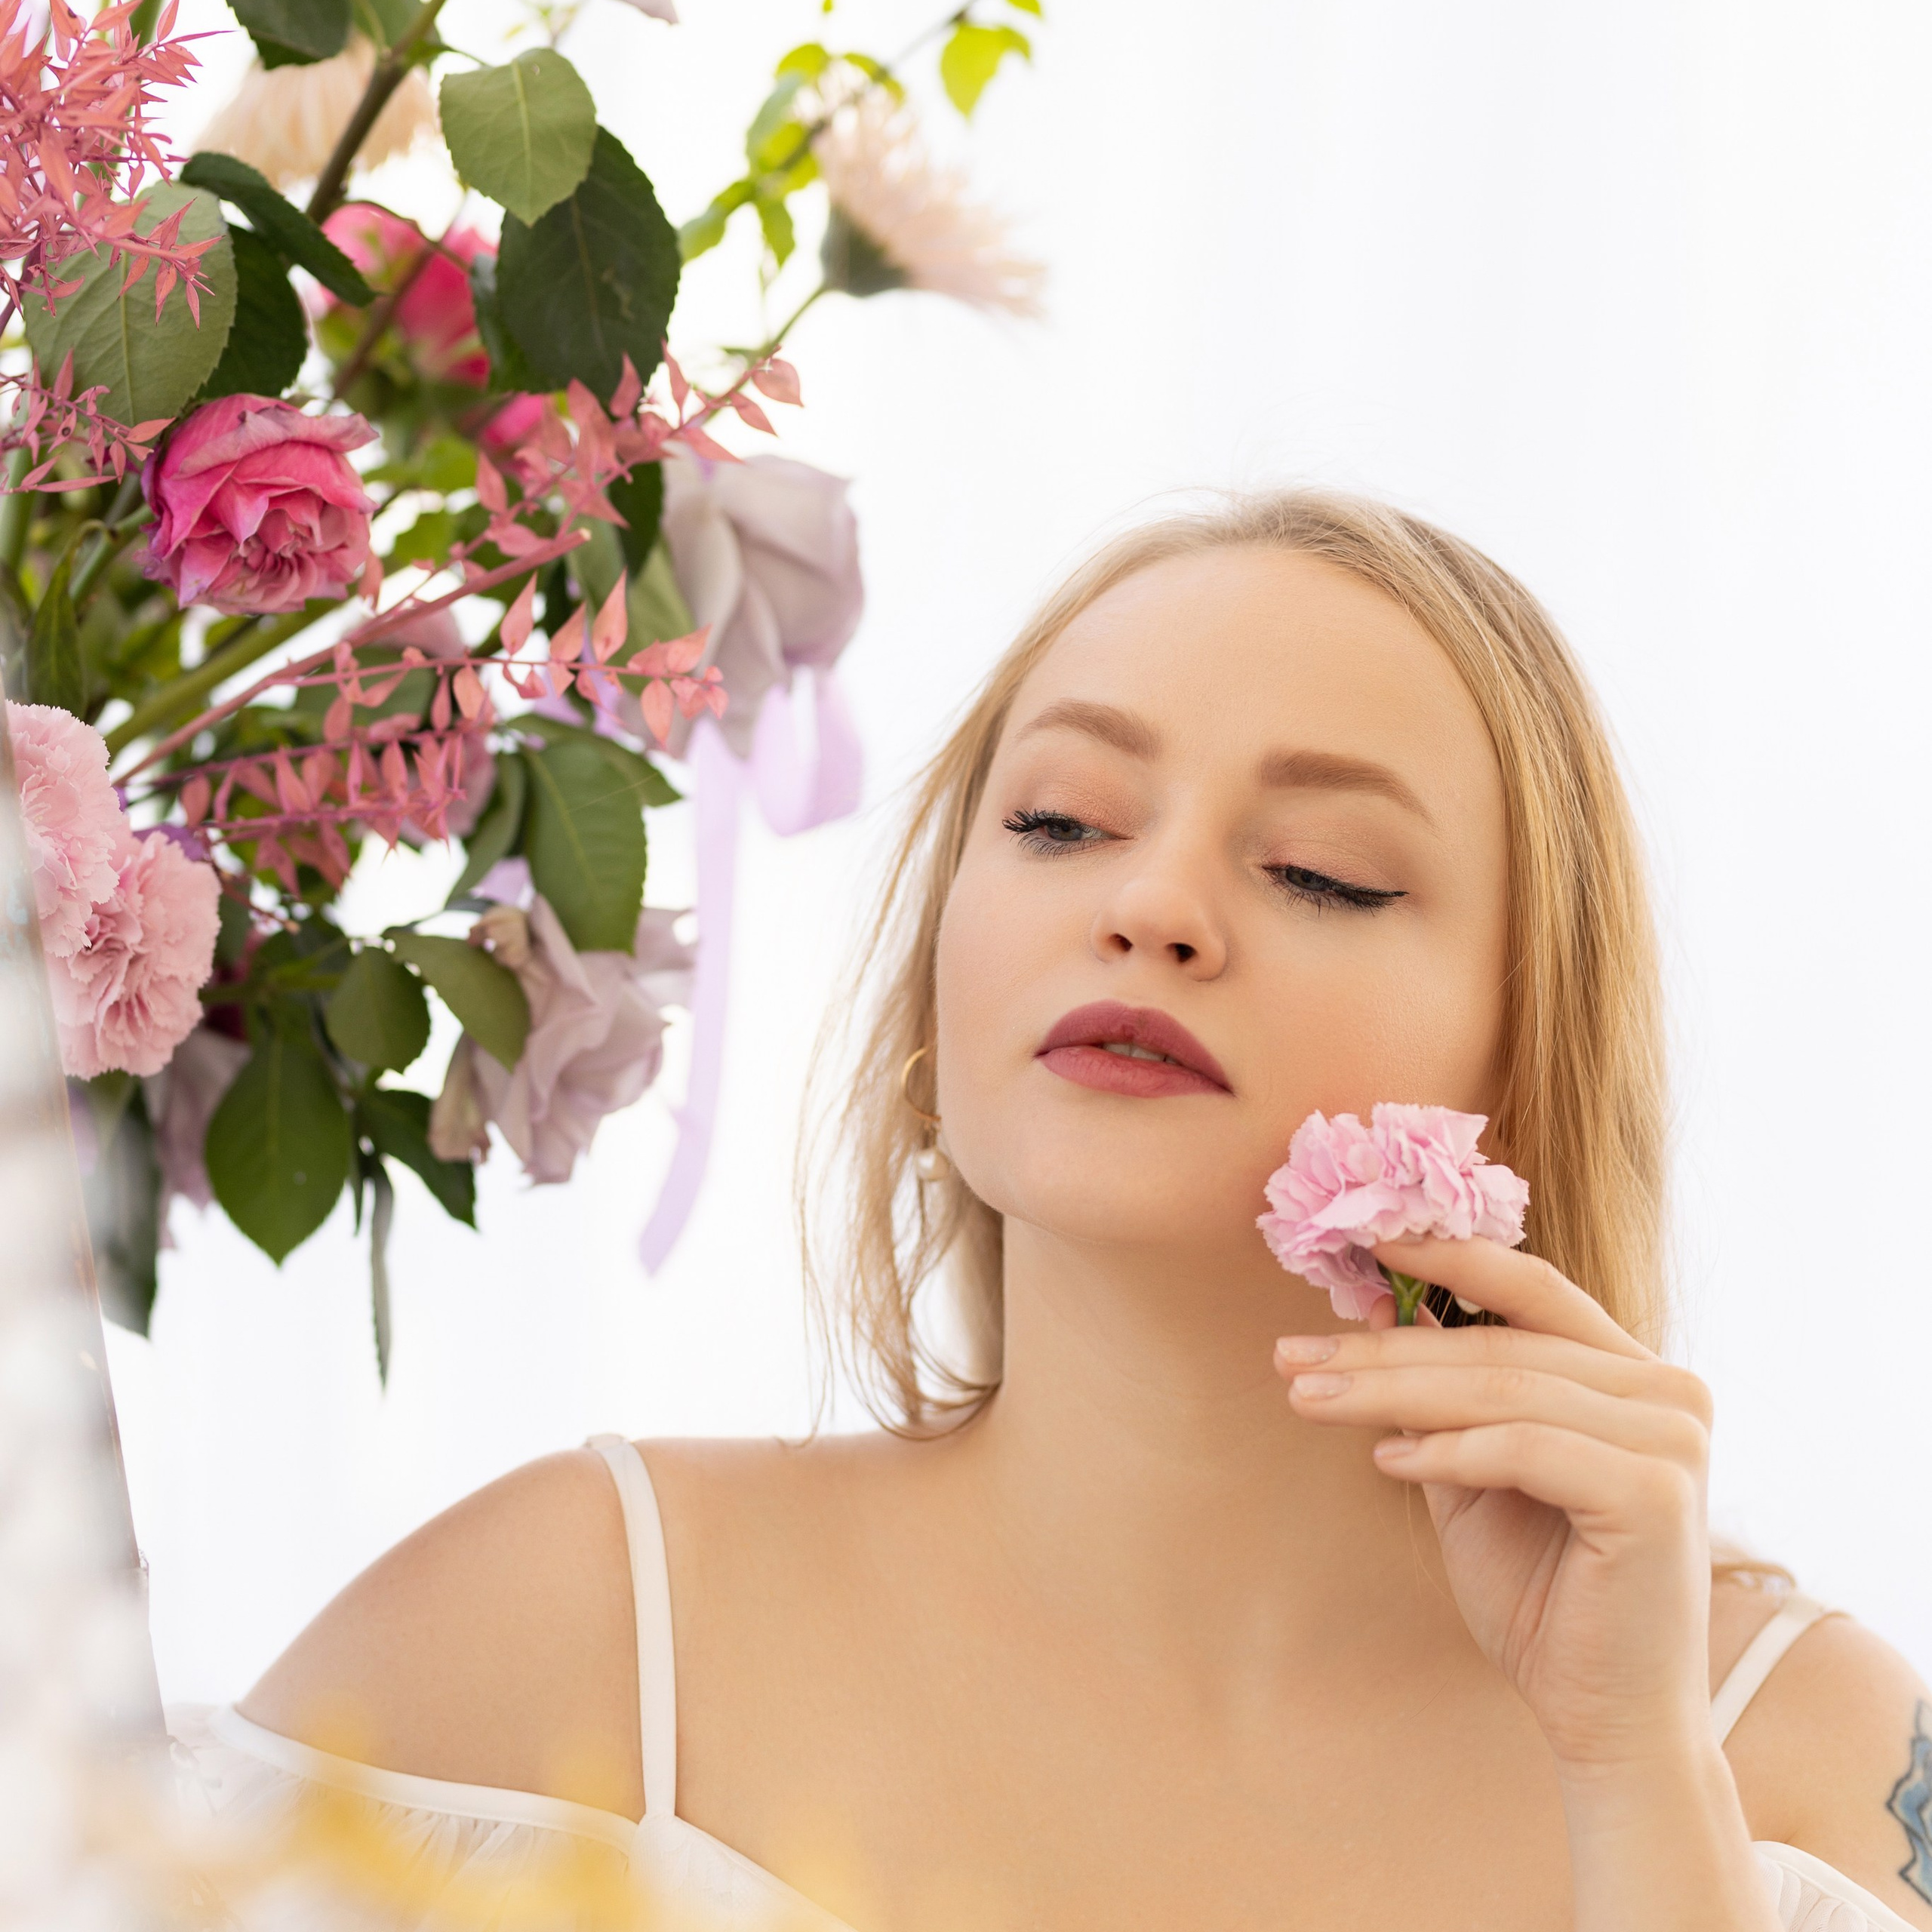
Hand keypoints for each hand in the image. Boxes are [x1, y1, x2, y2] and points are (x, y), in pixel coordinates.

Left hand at [1275, 1236, 1716, 1777]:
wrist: (1607, 1718)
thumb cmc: (1542, 1594)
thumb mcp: (1475, 1474)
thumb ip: (1442, 1396)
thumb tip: (1376, 1301)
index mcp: (1634, 1374)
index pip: (1532, 1288)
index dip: (1445, 1256)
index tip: (1356, 1244)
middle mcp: (1669, 1391)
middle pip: (1498, 1343)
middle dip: (1382, 1348)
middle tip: (1290, 1355)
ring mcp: (1672, 1438)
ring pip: (1501, 1388)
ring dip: (1390, 1392)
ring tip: (1308, 1396)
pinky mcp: (1655, 1493)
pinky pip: (1524, 1447)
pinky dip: (1446, 1451)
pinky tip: (1386, 1460)